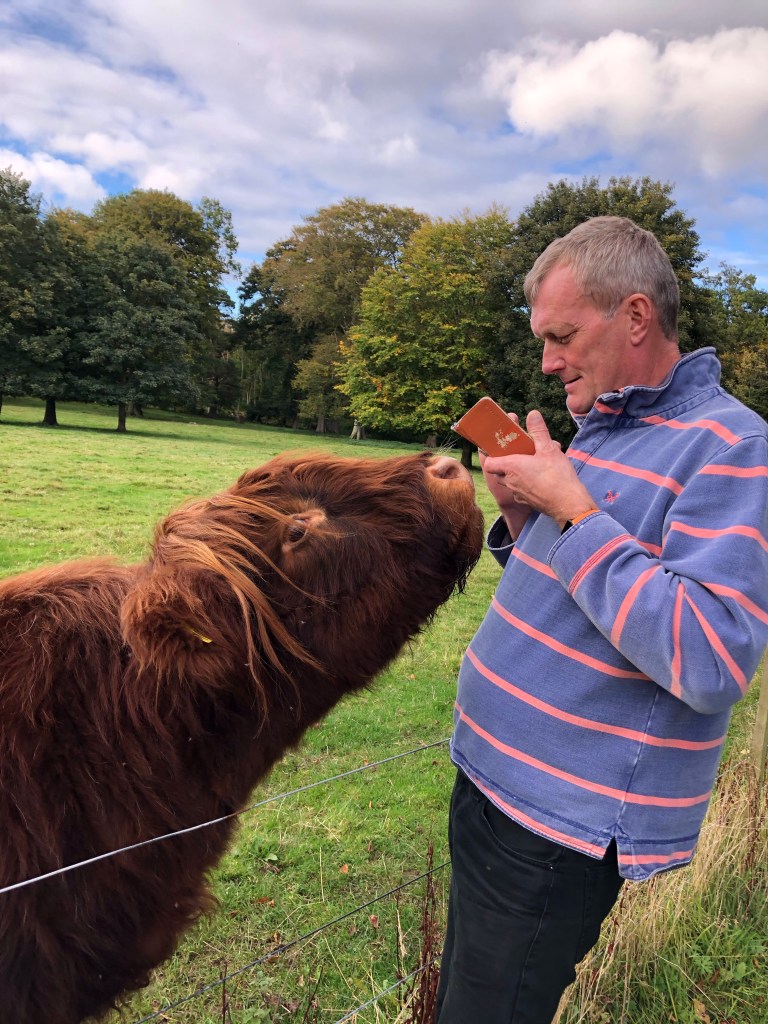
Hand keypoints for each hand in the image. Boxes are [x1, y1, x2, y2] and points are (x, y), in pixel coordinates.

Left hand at [482, 410, 596, 529]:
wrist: (568, 504)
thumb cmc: (557, 477)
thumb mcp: (549, 448)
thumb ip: (538, 431)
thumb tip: (533, 414)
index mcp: (511, 467)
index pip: (488, 462)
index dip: (490, 454)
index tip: (497, 447)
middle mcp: (510, 482)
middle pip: (498, 471)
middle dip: (504, 462)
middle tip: (515, 452)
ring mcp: (518, 493)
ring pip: (510, 481)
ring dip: (516, 472)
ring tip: (531, 463)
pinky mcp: (527, 501)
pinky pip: (520, 490)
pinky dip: (525, 483)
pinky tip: (539, 477)